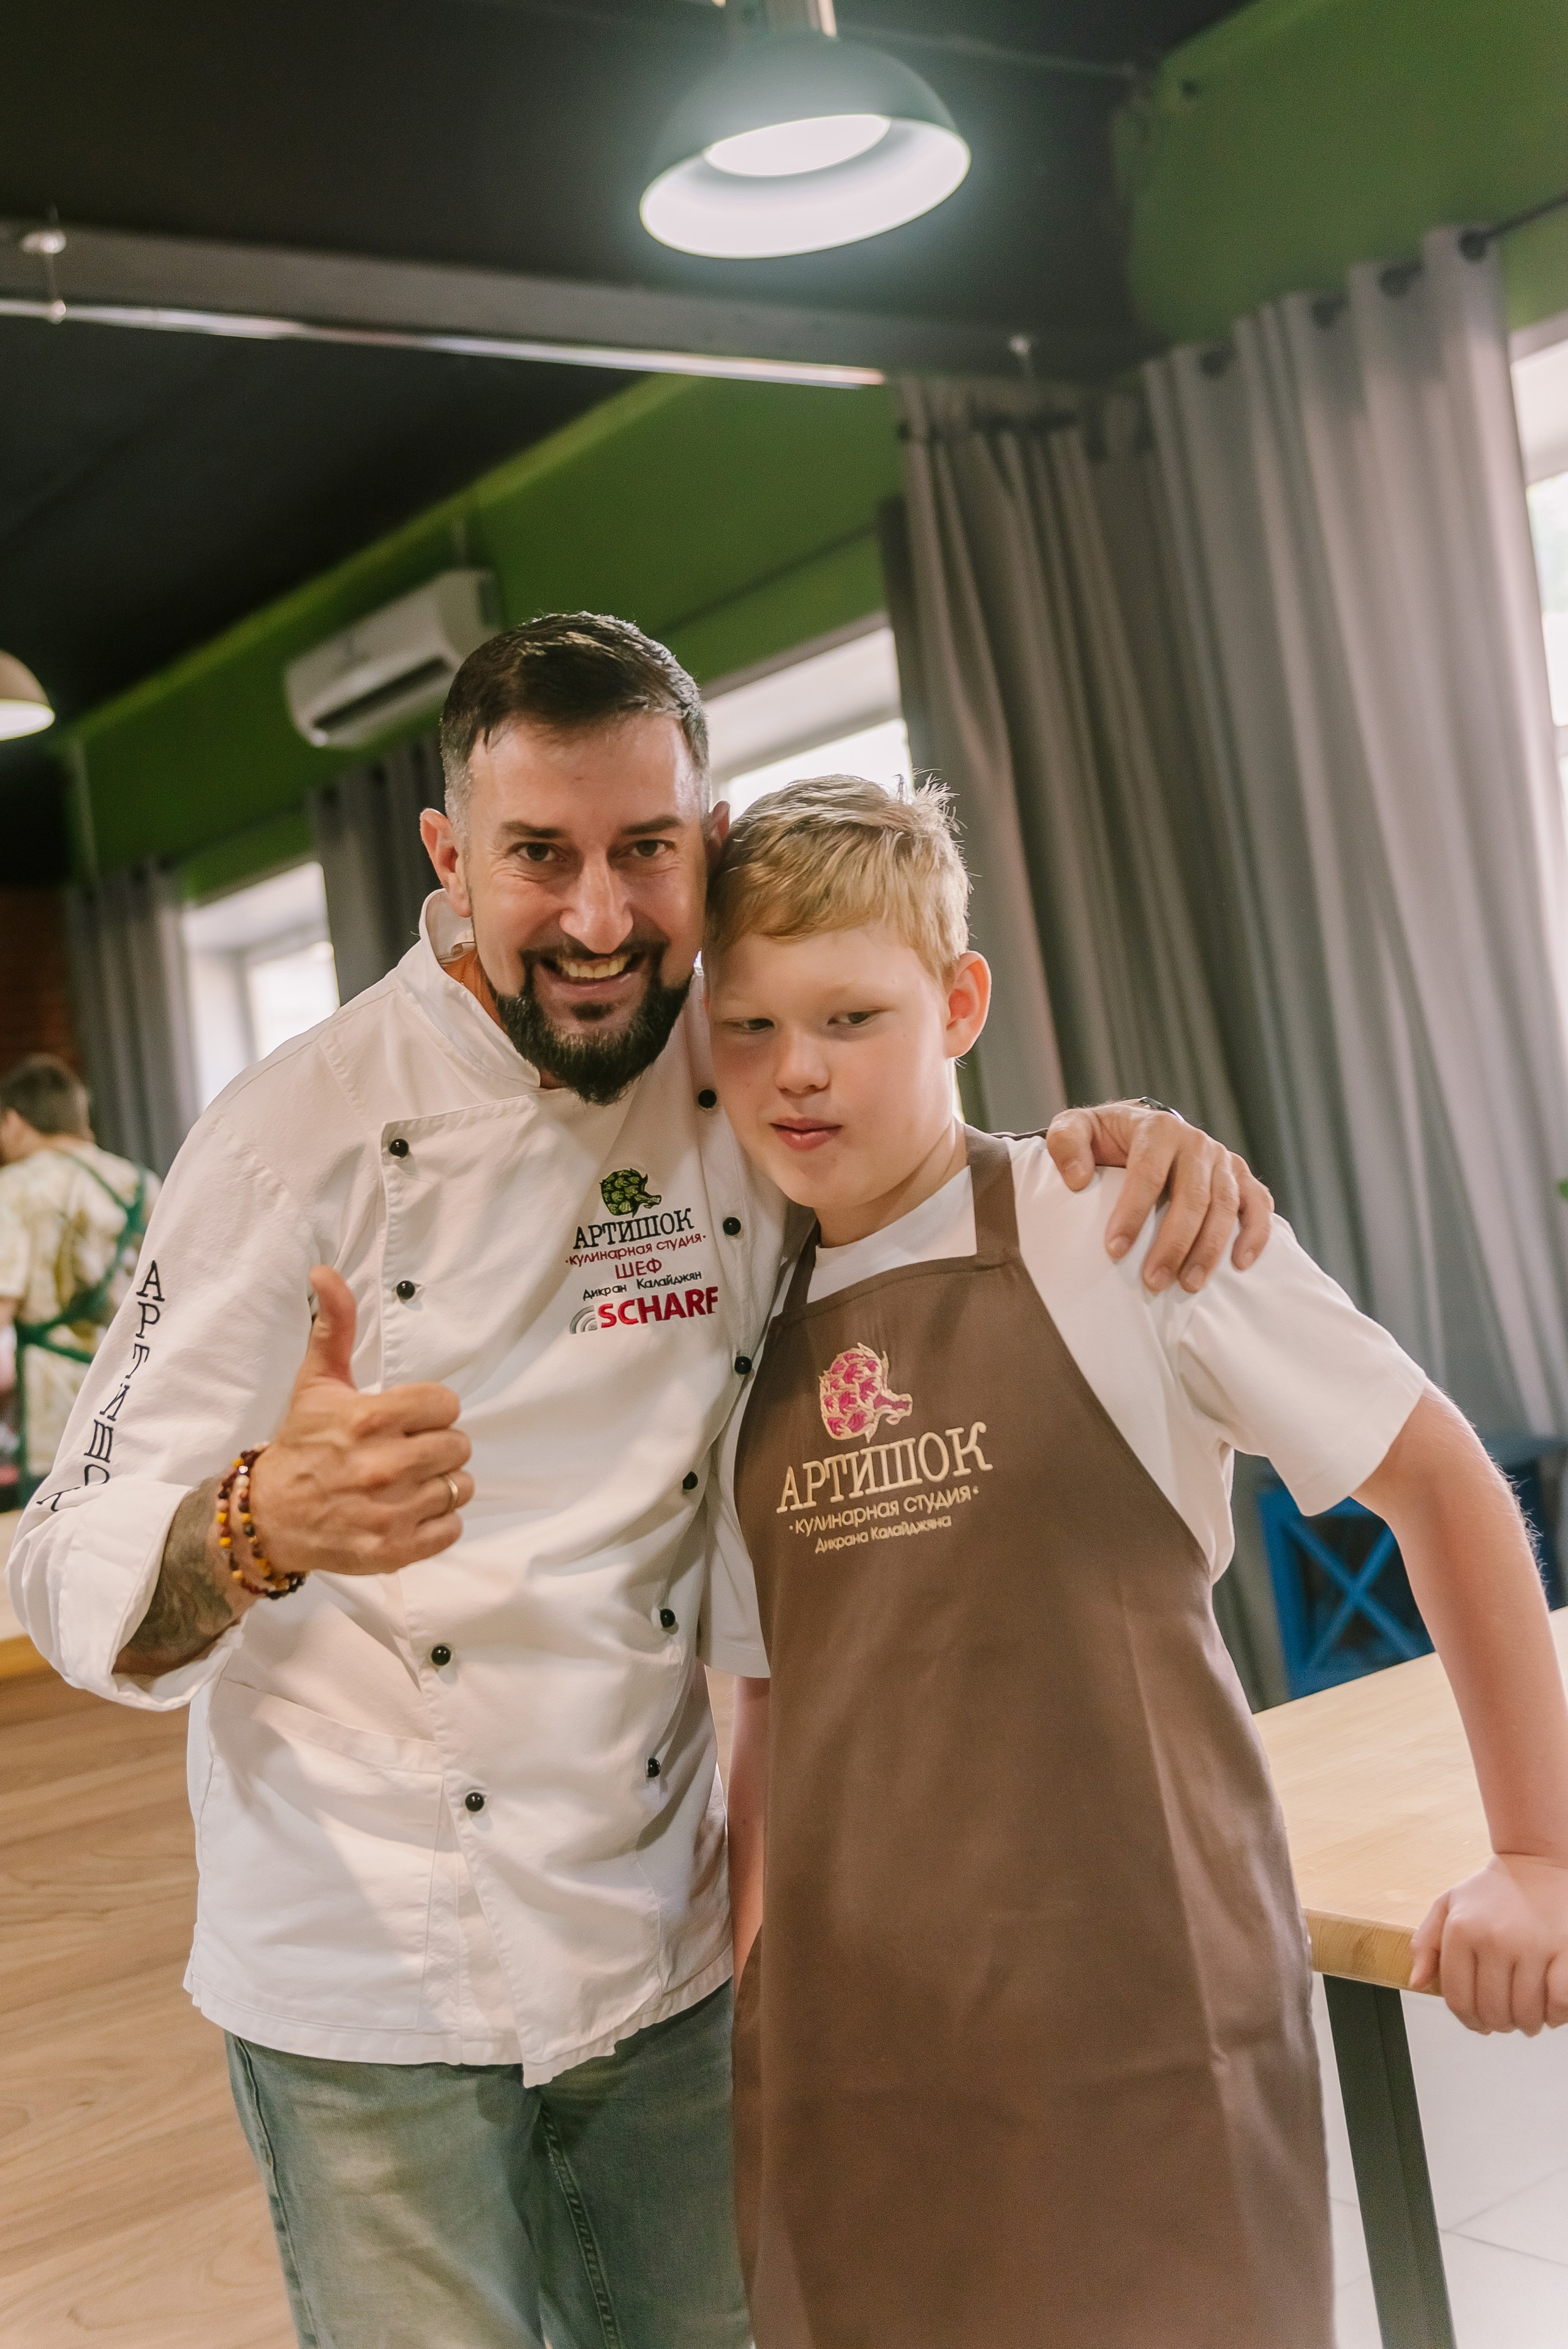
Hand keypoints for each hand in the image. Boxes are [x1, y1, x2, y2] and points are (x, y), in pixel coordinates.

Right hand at [251, 1267, 473, 1579]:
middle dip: (438, 1445)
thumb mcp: (316, 1382)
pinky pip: (452, 1528)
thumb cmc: (301, 1445)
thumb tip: (325, 1272)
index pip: (447, 1405)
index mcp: (370, 1418)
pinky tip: (409, 1511)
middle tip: (408, 1451)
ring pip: (460, 1486)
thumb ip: (334, 1326)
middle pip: (459, 1446)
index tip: (407, 1419)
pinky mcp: (395, 1550)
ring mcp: (391, 1511)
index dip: (431, 1411)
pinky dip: (438, 1521)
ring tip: (407, 1482)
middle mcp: (383, 1466)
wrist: (269, 1518)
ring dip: (440, 1484)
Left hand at [1046, 1101, 1272, 1292]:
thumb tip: (1077, 1179)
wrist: (1140, 1130)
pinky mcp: (1241, 1178)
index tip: (1114, 1250)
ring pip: (1225, 1207)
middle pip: (1192, 1197)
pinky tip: (1240, 1264)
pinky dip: (1254, 1234)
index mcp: (1157, 1129)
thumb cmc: (1105, 1138)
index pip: (1148, 1174)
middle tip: (1153, 1282)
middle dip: (1174, 1243)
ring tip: (1188, 1285)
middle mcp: (1196, 1143)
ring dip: (1209, 1249)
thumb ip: (1066, 1143)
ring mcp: (1222, 1161)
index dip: (1133, 1213)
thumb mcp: (1076, 1128)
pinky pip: (1258, 1205)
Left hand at [1410, 1853, 1567, 2032]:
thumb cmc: (1491, 1891)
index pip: (1458, 1999)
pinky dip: (1555, 2015)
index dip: (1469, 2021)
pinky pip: (1560, 2001)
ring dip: (1526, 2024)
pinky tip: (1548, 2009)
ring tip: (1526, 2017)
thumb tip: (1417, 1983)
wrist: (1535, 1863)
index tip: (1478, 2023)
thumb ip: (1426, 1944)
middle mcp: (1494, 1939)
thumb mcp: (1447, 1905)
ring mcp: (1532, 1945)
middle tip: (1505, 2020)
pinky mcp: (1565, 1950)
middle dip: (1498, 2024)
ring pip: (1526, 2012)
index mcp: (1461, 1931)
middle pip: (1493, 2011)